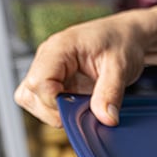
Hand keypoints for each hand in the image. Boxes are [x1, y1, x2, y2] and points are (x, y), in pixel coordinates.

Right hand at [14, 11, 149, 127]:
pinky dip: (60, 111)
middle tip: (83, 109)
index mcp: (59, 48)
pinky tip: (80, 106)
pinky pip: (45, 102)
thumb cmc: (122, 42)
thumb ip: (111, 93)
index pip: (38, 82)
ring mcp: (49, 70)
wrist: (128, 36)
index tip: (79, 108)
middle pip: (29, 94)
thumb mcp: (121, 67)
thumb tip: (106, 119)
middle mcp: (47, 58)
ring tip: (82, 107)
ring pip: (32, 100)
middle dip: (54, 111)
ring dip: (54, 112)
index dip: (55, 103)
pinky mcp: (56, 81)